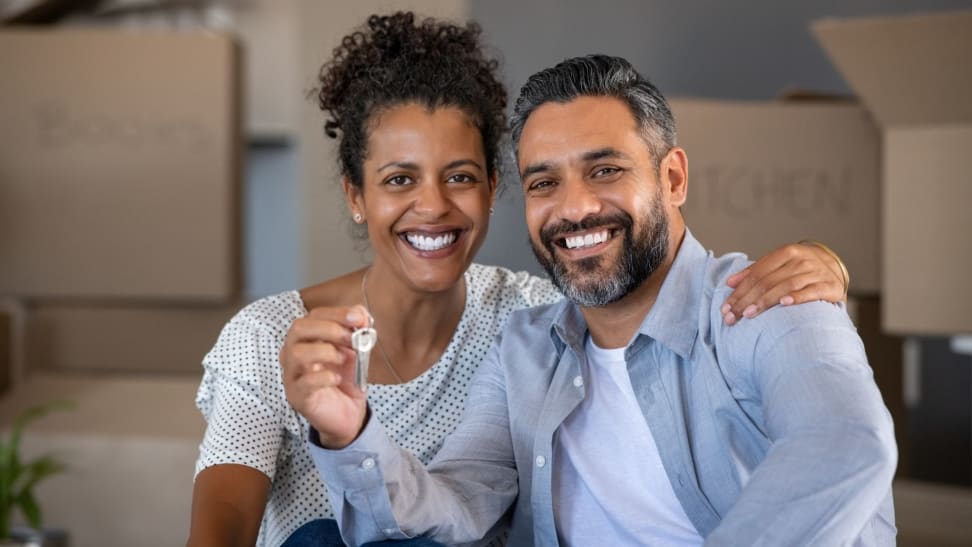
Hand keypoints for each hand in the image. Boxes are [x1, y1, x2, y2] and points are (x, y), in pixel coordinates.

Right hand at [280, 305, 370, 447]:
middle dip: (329, 329)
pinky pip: (304, 382)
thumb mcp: (355, 352)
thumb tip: (360, 313)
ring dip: (325, 351)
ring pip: (296, 353)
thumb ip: (357, 332)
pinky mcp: (298, 396)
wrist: (347, 414)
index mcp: (307, 339)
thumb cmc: (346, 380)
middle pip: (298, 328)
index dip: (337, 313)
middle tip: (351, 339)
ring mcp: (292, 375)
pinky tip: (337, 379)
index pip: (314, 316)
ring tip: (343, 359)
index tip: (359, 317)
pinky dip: (324, 377)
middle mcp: (294, 353)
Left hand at [721, 242, 847, 324]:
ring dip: (765, 301)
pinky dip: (797, 297)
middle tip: (732, 316)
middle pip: (768, 281)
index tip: (726, 307)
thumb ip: (755, 273)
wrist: (836, 268)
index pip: (757, 273)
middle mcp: (802, 260)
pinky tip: (784, 304)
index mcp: (786, 252)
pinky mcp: (831, 286)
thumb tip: (729, 283)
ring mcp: (817, 272)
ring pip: (786, 286)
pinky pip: (812, 292)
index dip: (739, 291)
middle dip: (746, 300)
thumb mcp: (779, 266)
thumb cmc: (800, 270)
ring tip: (749, 314)